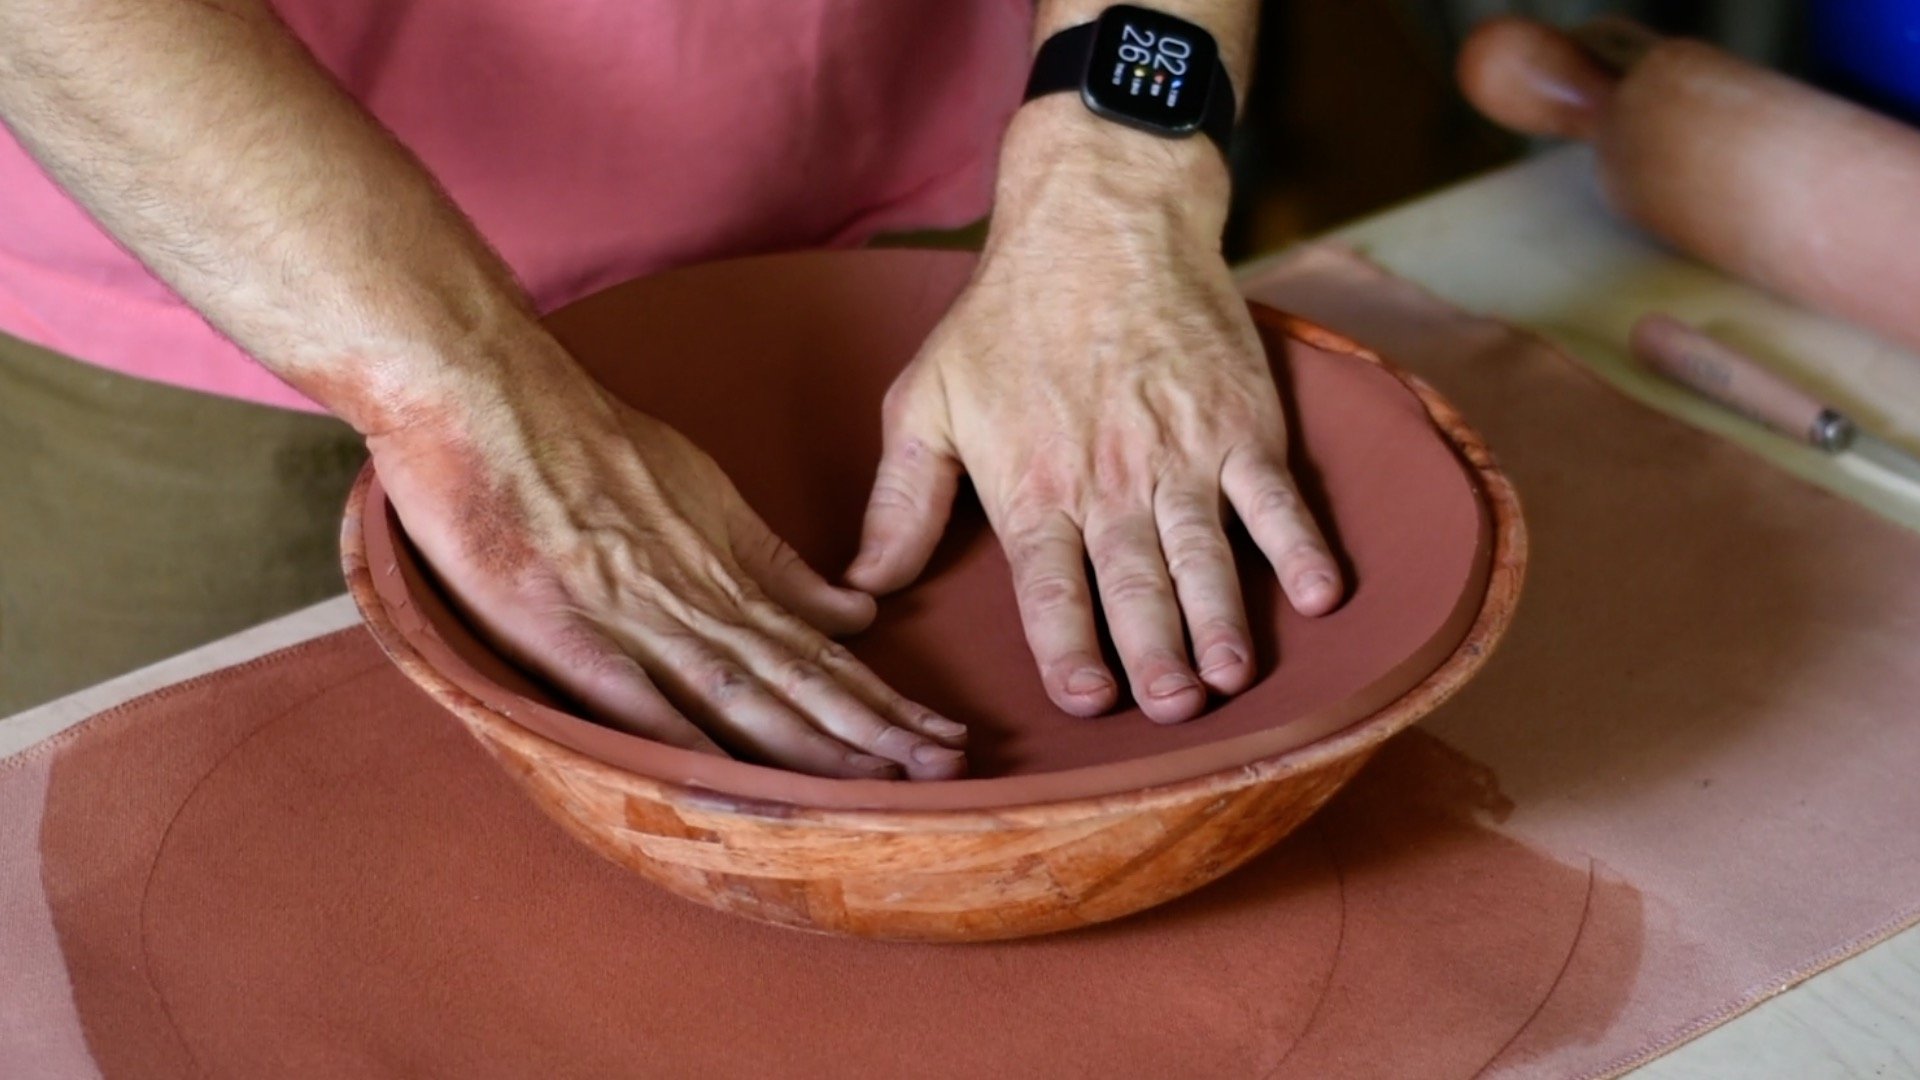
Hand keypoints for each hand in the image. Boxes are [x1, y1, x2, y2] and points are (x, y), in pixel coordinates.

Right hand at [369, 351, 967, 779]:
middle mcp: (695, 596)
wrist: (484, 391)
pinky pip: (637, 700)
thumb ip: (769, 561)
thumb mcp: (698, 488)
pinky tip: (738, 783)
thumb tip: (852, 613)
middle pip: (800, 678)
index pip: (820, 648)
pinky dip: (690, 743)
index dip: (881, 696)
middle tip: (947, 767)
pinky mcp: (564, 631)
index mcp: (726, 565)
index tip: (938, 732)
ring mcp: (633, 614)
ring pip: (742, 694)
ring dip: (816, 744)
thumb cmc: (582, 437)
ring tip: (885, 781)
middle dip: (876, 729)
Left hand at [847, 102, 1343, 724]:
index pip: (1048, 586)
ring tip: (1230, 678)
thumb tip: (864, 587)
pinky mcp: (1239, 421)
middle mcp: (1108, 479)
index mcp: (1032, 485)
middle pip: (1133, 584)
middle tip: (1169, 709)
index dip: (1067, 649)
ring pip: (1203, 553)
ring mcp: (1181, 452)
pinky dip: (1300, 545)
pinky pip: (1276, 495)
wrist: (1101, 219)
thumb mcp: (926, 399)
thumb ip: (901, 501)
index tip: (1084, 700)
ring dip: (1220, 620)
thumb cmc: (1005, 317)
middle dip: (1152, 655)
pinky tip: (1320, 595)